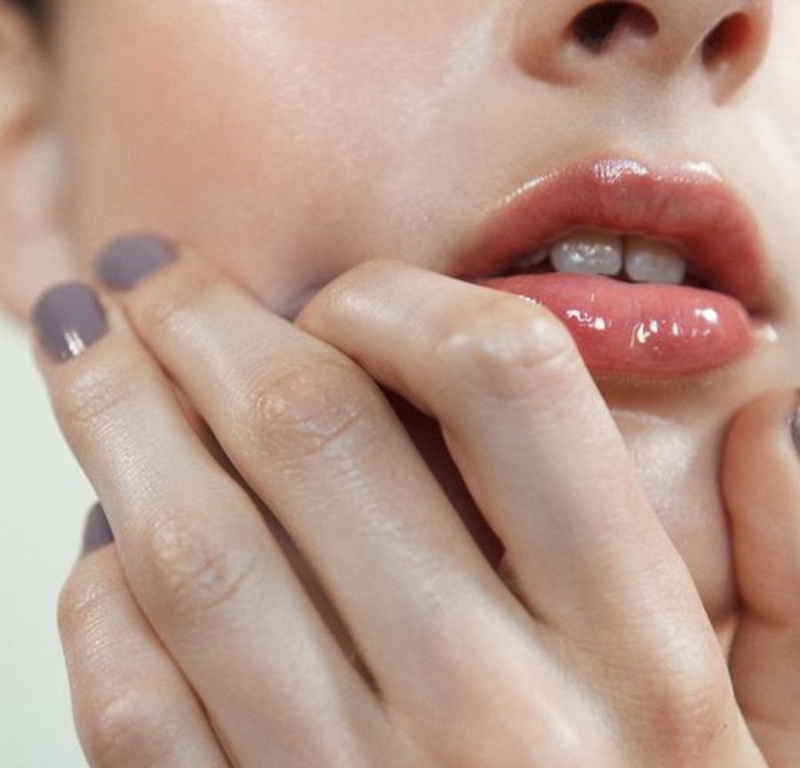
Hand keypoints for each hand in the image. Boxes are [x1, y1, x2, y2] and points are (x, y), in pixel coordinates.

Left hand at [39, 241, 793, 765]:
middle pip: (309, 435)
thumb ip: (796, 581)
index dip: (405, 302)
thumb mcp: (784, 747)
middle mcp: (493, 717)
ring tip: (78, 344)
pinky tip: (102, 539)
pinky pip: (132, 699)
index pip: (506, 384)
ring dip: (115, 419)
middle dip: (205, 324)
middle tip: (144, 270)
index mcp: (639, 661)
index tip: (343, 290)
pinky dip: (99, 593)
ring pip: (190, 547)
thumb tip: (770, 418)